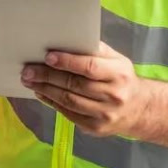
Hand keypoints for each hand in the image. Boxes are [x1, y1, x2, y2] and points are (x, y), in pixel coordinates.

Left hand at [22, 43, 147, 137]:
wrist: (139, 109)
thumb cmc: (121, 78)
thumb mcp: (116, 60)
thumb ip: (95, 50)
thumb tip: (66, 40)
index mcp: (119, 74)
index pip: (89, 67)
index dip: (67, 62)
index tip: (48, 57)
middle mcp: (113, 95)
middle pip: (75, 85)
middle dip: (48, 76)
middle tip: (28, 70)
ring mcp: (104, 114)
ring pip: (68, 101)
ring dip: (45, 90)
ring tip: (30, 80)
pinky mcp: (95, 127)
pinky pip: (68, 114)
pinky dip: (51, 102)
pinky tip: (41, 93)